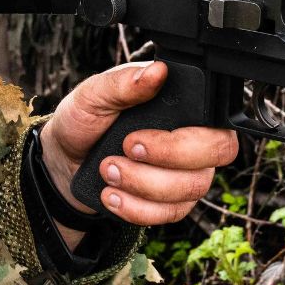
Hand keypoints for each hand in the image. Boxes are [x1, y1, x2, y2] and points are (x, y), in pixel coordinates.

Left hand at [40, 61, 239, 235]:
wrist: (66, 160)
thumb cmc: (86, 120)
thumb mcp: (94, 95)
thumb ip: (124, 82)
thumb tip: (157, 71)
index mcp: (186, 107)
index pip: (217, 123)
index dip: (186, 137)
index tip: (136, 138)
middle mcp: (197, 139)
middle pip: (217, 154)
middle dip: (166, 158)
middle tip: (124, 149)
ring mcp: (190, 173)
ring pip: (191, 188)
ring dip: (143, 184)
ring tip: (107, 170)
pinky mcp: (174, 203)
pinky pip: (171, 214)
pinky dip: (137, 208)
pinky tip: (112, 195)